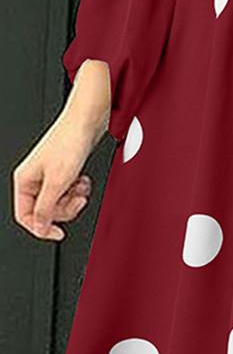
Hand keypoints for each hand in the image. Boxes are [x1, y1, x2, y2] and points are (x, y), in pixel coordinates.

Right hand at [12, 59, 109, 240]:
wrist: (87, 120)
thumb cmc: (70, 141)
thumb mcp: (57, 181)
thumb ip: (46, 208)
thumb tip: (40, 228)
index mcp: (24, 180)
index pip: (25, 215)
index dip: (42, 228)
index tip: (59, 233)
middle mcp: (35, 177)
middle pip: (46, 209)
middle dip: (64, 208)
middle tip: (76, 199)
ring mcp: (50, 173)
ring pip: (60, 200)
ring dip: (74, 197)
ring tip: (81, 185)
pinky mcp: (65, 169)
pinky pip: (70, 189)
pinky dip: (79, 187)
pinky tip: (83, 178)